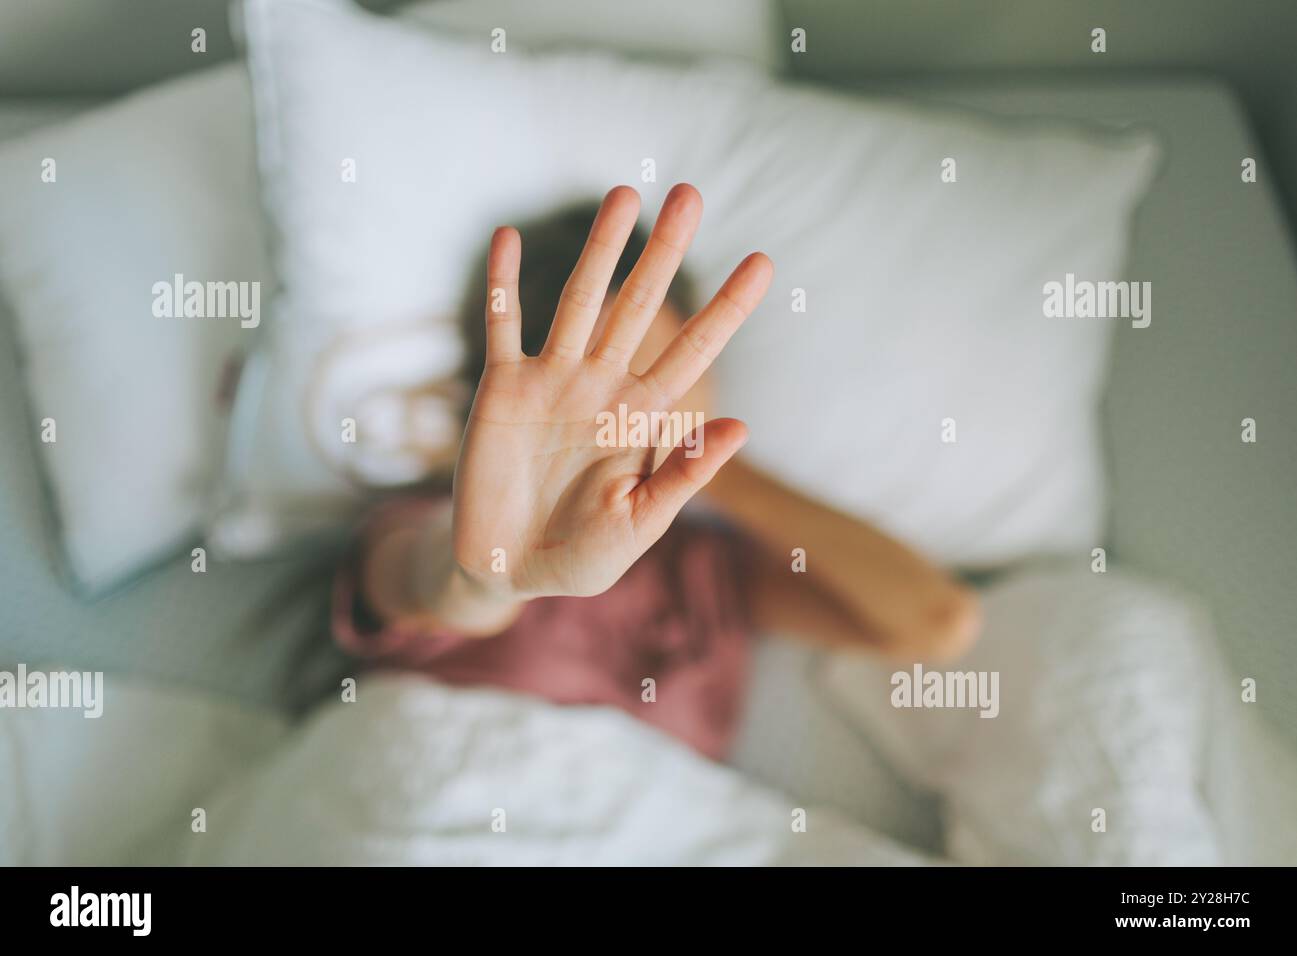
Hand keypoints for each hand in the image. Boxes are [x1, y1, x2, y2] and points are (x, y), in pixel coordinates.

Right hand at [452, 184, 771, 597]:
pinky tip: (506, 236)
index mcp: (641, 418)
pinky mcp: (500, 391)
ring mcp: (550, 383)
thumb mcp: (638, 524)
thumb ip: (683, 476)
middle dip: (664, 252)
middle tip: (690, 192)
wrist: (509, 571)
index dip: (728, 309)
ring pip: (578, 302)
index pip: (694, 352)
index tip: (763, 262)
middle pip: (638, 307)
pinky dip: (502, 285)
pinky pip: (502, 327)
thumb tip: (743, 428)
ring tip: (623, 193)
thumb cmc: (582, 556)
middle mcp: (601, 388)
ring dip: (599, 250)